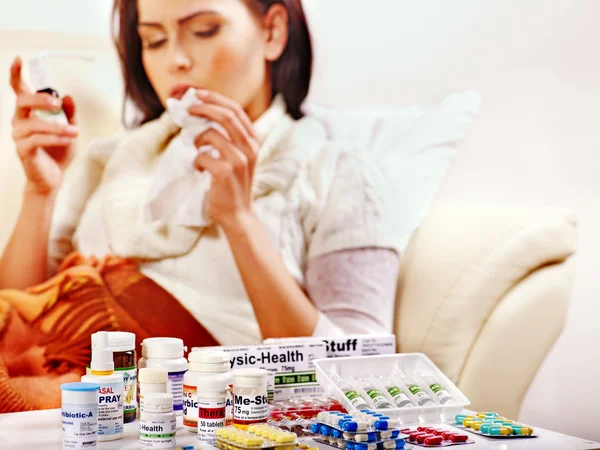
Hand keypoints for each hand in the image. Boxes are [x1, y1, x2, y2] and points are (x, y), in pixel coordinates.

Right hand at [9, 56, 78, 195]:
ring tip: (74, 131)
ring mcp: (19, 136)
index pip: (19, 90)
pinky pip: (37, 140)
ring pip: (34, 123)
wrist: (54, 177)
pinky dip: (55, 137)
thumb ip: (69, 113)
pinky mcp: (23, 151)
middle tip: (57, 103)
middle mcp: (20, 121)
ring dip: (57, 126)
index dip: (17, 74)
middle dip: (41, 99)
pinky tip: (68, 138)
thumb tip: (68, 96)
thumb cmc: (59, 150)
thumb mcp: (70, 128)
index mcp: (29, 112)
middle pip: (22, 102)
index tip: (19, 59)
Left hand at [189, 90, 259, 229]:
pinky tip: (200, 169)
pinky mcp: (226, 173)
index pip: (235, 109)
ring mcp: (240, 160)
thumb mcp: (237, 156)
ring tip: (196, 148)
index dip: (214, 98)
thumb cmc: (232, 184)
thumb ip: (227, 137)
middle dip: (203, 107)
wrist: (238, 214)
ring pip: (212, 134)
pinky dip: (196, 161)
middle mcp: (250, 148)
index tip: (195, 93)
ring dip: (197, 138)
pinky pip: (202, 156)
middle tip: (187, 108)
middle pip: (226, 115)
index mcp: (254, 141)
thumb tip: (199, 114)